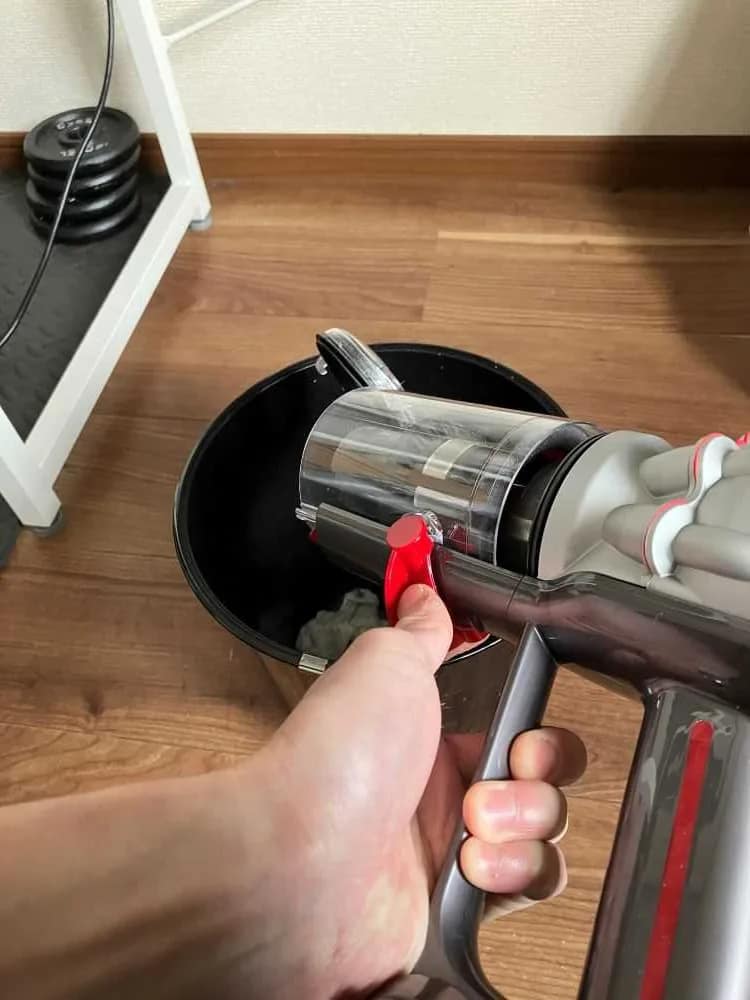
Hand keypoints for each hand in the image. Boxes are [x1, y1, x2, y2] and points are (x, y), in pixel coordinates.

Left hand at [243, 585, 585, 998]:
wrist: (297, 859)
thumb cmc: (337, 755)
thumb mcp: (385, 662)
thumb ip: (420, 629)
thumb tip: (425, 592)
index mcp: (433, 743)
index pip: (519, 738)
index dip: (539, 740)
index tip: (523, 740)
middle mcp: (446, 800)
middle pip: (541, 791)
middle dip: (535, 788)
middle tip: (485, 791)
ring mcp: (453, 859)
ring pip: (542, 844)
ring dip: (525, 830)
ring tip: (474, 832)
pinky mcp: (456, 913)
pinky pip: (524, 894)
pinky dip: (513, 877)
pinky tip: (472, 870)